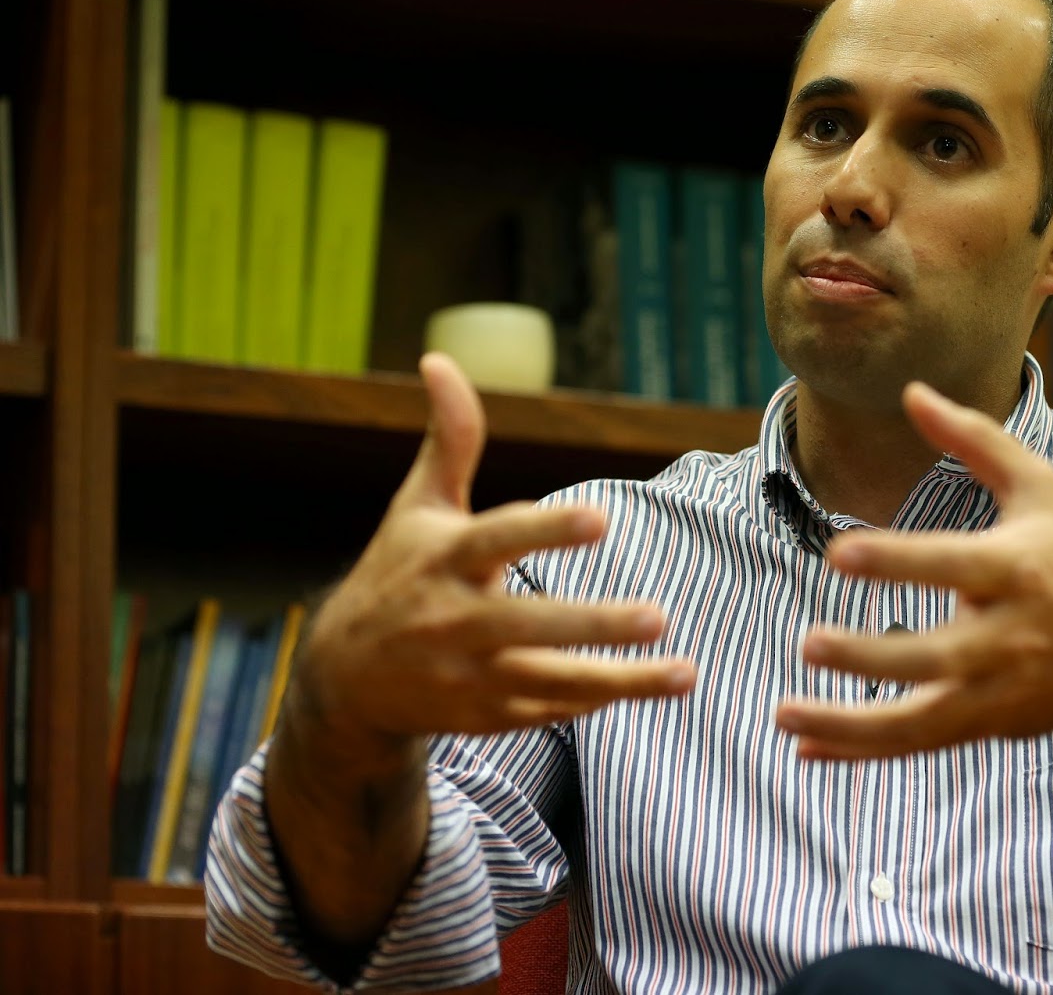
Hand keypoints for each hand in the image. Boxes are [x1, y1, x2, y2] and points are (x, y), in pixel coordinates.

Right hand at [296, 353, 695, 756]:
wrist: (344, 679)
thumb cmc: (398, 572)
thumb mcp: (417, 505)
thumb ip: (450, 439)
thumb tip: (439, 359)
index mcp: (443, 559)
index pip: (498, 540)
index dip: (547, 530)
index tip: (602, 518)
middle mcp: (453, 620)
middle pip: (528, 624)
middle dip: (594, 623)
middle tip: (658, 615)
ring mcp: (468, 675)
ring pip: (550, 681)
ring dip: (621, 681)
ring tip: (686, 673)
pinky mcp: (483, 716)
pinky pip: (547, 711)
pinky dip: (593, 701)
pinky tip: (644, 686)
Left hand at [775, 381, 1052, 759]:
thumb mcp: (1041, 488)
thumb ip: (976, 439)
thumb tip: (912, 390)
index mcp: (1020, 571)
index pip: (953, 566)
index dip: (898, 562)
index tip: (838, 553)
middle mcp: (1012, 638)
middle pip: (936, 656)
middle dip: (872, 656)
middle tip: (810, 642)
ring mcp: (1000, 691)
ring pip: (921, 719)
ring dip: (851, 724)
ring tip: (785, 713)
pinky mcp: (989, 725)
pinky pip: (919, 744)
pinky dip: (862, 751)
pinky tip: (806, 747)